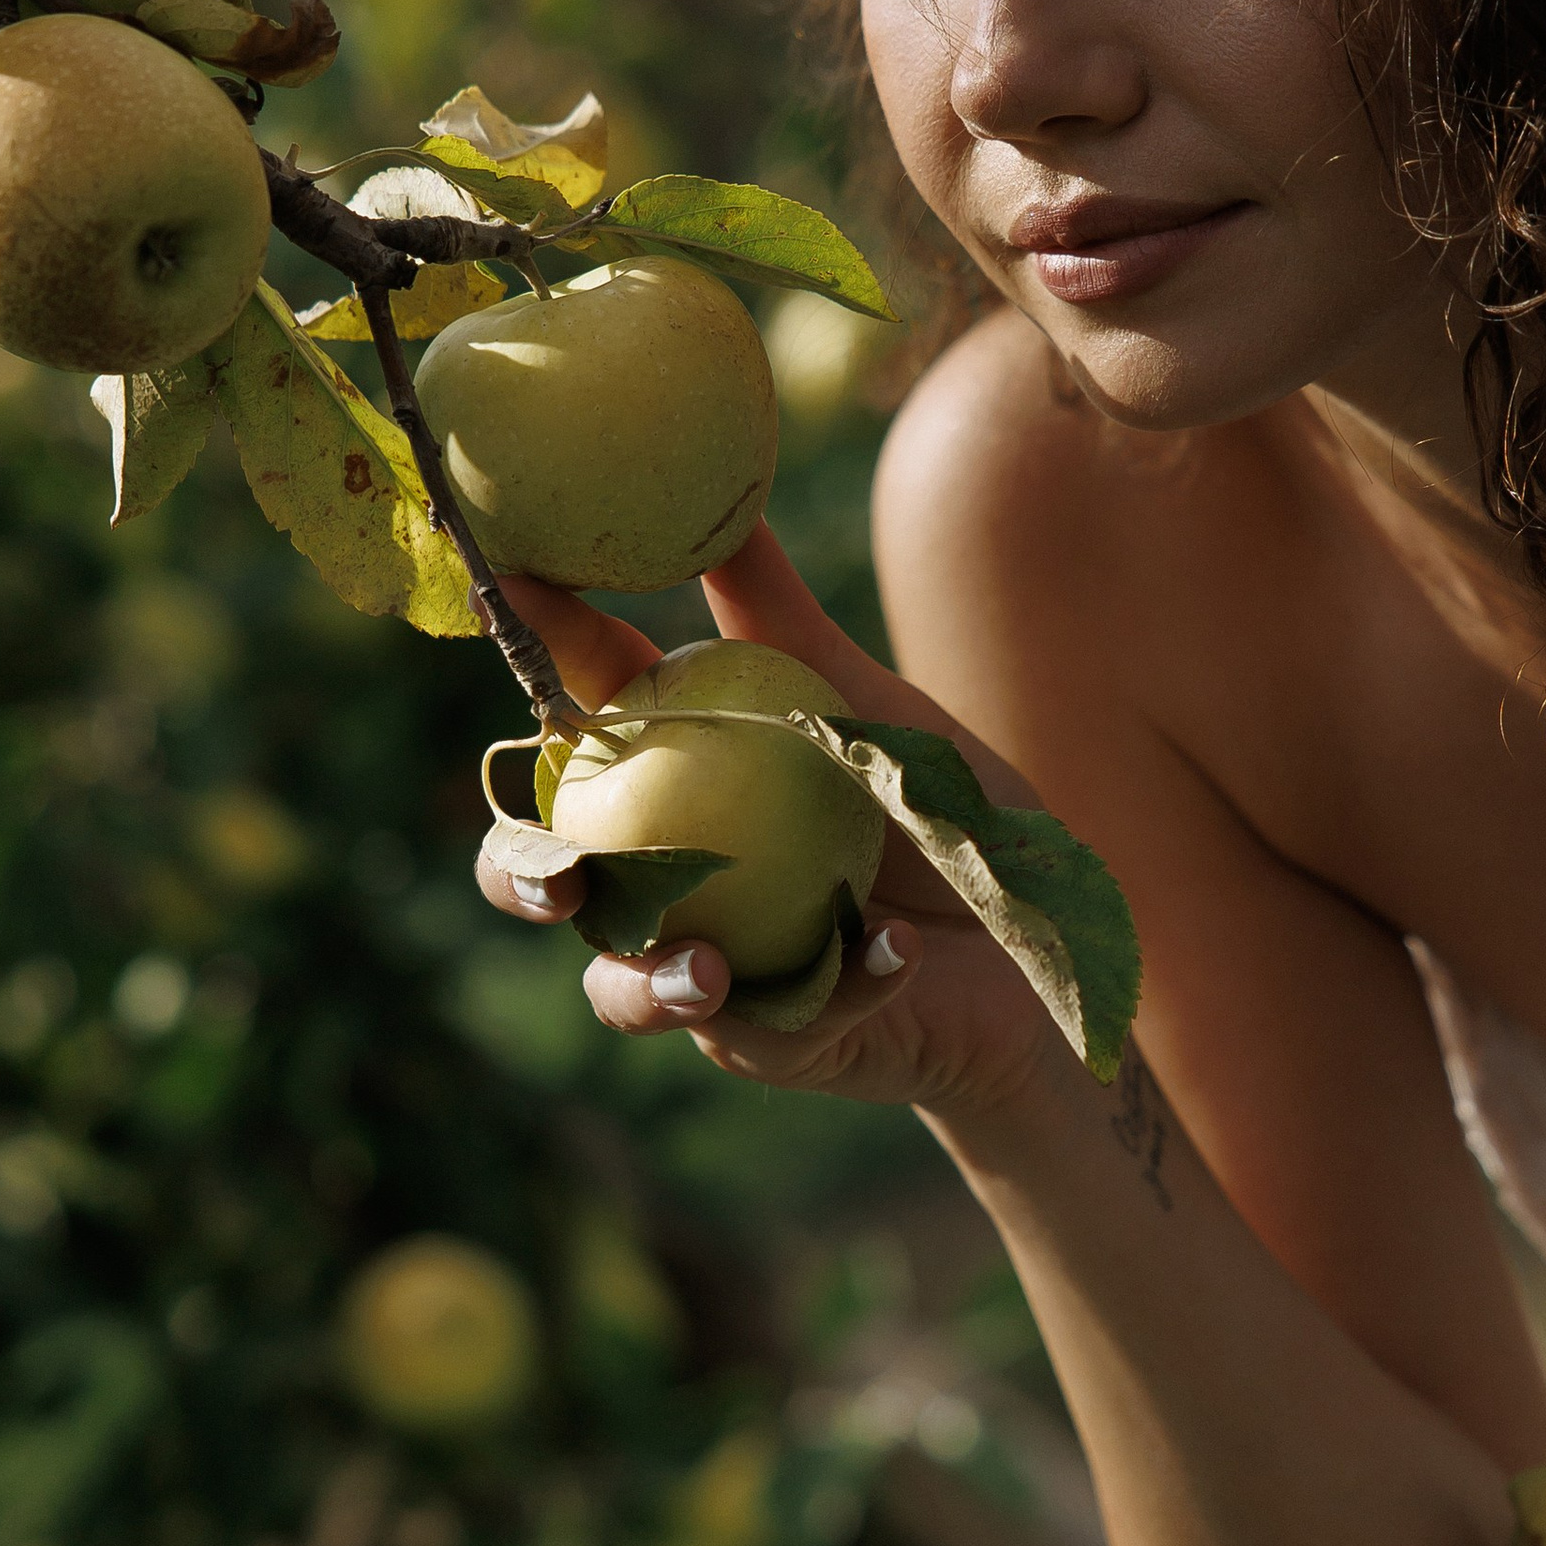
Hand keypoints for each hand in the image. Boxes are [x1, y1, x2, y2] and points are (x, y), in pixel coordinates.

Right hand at [472, 527, 1072, 1122]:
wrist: (1035, 943)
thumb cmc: (932, 817)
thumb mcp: (866, 710)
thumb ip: (785, 627)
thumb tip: (724, 504)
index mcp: (665, 786)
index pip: (572, 720)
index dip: (534, 653)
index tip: (510, 585)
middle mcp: (662, 886)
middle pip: (547, 883)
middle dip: (527, 879)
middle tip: (560, 875)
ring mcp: (716, 973)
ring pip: (626, 991)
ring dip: (648, 983)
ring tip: (705, 968)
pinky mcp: (791, 1042)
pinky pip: (785, 1026)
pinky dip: (844, 979)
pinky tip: (895, 945)